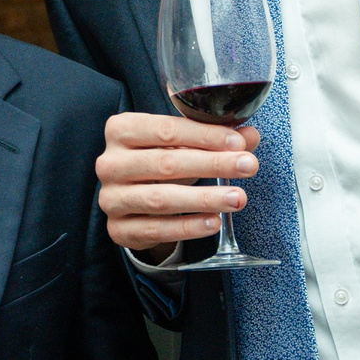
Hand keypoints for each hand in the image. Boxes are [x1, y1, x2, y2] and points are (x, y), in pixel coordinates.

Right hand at [96, 111, 258, 253]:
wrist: (131, 200)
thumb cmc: (159, 162)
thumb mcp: (183, 144)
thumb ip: (214, 138)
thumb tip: (249, 136)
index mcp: (121, 129)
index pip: (166, 130)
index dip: (205, 136)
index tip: (238, 143)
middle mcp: (110, 163)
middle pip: (166, 163)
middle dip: (212, 164)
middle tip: (249, 166)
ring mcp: (111, 198)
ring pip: (161, 199)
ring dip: (204, 198)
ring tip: (237, 198)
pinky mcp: (118, 229)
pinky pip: (156, 229)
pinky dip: (187, 227)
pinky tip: (213, 222)